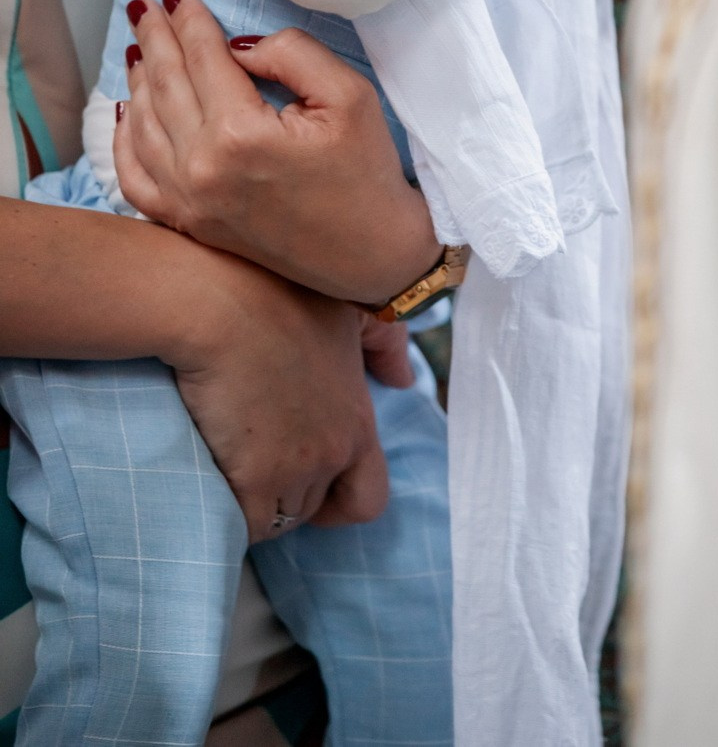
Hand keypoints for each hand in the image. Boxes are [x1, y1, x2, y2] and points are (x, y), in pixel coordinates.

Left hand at [115, 0, 440, 301]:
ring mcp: (190, 203)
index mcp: (240, 135)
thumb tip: (239, 46)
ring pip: (143, 127)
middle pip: (165, 86)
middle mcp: (202, 170)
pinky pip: (136, 179)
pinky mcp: (191, 225)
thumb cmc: (367, 174)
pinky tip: (127, 115)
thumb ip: (292, 54)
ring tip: (139, 47)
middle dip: (153, 40)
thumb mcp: (349, 96)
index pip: (202, 59)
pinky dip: (123, 142)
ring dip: (138, 81)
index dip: (188, 21)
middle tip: (143, 7)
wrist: (372, 255)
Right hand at [169, 253, 407, 541]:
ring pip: (277, 519)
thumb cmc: (281, 295)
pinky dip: (229, 511)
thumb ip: (384, 344)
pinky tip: (211, 479)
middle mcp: (333, 451)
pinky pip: (243, 523)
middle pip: (315, 508)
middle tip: (259, 463)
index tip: (315, 484)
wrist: (221, 303)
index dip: (344, 500)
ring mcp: (293, 470)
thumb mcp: (350, 310)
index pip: (371, 495)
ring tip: (230, 465)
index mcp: (357, 419)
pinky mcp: (251, 480)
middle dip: (291, 494)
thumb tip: (405, 378)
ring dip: (258, 502)